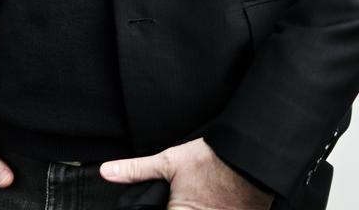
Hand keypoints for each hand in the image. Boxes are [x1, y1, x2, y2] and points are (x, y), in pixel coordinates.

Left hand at [99, 137, 273, 209]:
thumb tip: (107, 171)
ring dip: (199, 206)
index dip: (160, 206)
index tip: (166, 200)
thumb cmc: (211, 158)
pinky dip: (214, 208)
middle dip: (180, 205)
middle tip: (189, 193)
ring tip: (202, 195)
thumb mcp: (170, 161)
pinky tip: (214, 200)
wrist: (251, 155)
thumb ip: (136, 170)